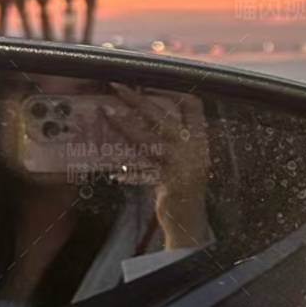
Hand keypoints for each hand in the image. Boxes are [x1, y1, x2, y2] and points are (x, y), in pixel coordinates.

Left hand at [109, 86, 212, 248]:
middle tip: (116, 87)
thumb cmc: (185, 189)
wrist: (191, 222)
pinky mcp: (169, 182)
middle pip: (162, 115)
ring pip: (146, 139)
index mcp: (200, 139)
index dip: (171, 91)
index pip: (192, 104)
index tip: (149, 84)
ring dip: (123, 126)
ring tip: (105, 114)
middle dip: (137, 99)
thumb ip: (173, 140)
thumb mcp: (186, 159)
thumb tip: (143, 117)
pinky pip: (140, 171)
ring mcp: (182, 165)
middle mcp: (194, 148)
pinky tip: (116, 174)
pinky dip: (127, 171)